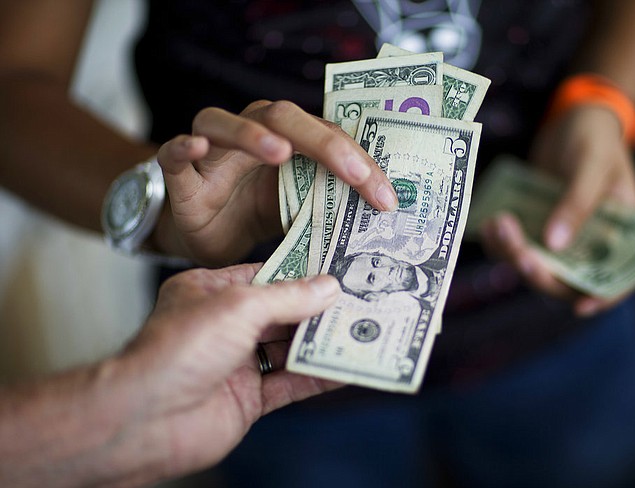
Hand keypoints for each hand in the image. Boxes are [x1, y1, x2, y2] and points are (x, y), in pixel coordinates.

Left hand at [114, 264, 341, 480]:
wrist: (146, 419)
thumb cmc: (178, 349)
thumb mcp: (238, 306)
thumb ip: (287, 297)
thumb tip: (328, 287)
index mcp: (210, 292)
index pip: (264, 276)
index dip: (301, 273)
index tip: (338, 269)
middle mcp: (223, 326)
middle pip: (281, 313)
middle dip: (317, 309)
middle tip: (359, 300)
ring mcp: (235, 364)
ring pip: (288, 349)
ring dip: (322, 342)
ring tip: (361, 330)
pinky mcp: (246, 399)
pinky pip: (289, 384)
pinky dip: (317, 376)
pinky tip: (345, 367)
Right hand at [152, 101, 397, 265]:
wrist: (208, 234)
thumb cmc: (256, 213)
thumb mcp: (297, 209)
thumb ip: (325, 202)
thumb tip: (378, 216)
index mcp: (287, 138)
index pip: (327, 137)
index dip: (360, 164)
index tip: (386, 198)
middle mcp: (251, 133)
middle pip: (283, 117)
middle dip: (325, 144)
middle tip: (355, 174)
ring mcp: (213, 150)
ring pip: (225, 123)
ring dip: (253, 134)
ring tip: (280, 153)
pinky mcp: (181, 174)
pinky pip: (174, 153)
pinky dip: (183, 147)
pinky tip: (196, 148)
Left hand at [481, 105, 634, 315]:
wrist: (571, 119)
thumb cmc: (594, 139)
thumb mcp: (592, 165)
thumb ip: (576, 204)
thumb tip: (554, 244)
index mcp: (620, 234)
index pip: (616, 277)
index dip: (601, 297)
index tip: (580, 307)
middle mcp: (588, 244)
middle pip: (565, 279)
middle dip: (539, 272)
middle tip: (518, 252)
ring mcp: (558, 238)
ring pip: (534, 264)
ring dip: (513, 254)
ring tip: (497, 223)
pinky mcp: (532, 228)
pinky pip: (514, 246)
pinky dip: (499, 241)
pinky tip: (487, 223)